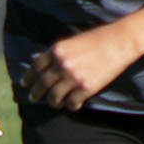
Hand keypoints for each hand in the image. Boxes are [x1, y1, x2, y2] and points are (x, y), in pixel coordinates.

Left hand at [21, 23, 140, 110]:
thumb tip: (38, 59)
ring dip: (53, 102)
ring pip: (54, 97)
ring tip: (54, 103)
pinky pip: (72, 103)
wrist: (119, 42)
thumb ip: (56, 52)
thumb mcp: (71, 41)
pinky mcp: (86, 88)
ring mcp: (74, 77)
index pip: (36, 67)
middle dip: (35, 94)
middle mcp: (62, 64)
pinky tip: (72, 104)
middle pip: (42, 84)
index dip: (28, 77)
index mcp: (56, 50)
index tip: (25, 84)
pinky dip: (70, 105)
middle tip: (33, 98)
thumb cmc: (96, 38)